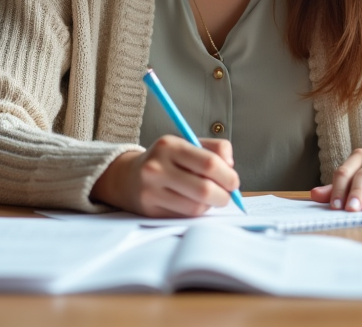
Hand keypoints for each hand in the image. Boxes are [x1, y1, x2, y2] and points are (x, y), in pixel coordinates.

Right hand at [90, 136, 239, 216]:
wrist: (128, 177)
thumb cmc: (167, 160)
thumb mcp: (187, 144)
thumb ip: (215, 148)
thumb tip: (231, 165)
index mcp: (170, 146)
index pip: (209, 163)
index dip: (228, 176)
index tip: (233, 182)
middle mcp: (157, 167)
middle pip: (205, 189)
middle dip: (223, 196)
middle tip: (226, 195)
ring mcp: (151, 190)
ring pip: (196, 207)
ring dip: (209, 206)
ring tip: (207, 198)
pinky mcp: (150, 210)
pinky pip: (184, 217)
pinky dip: (195, 213)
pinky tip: (191, 203)